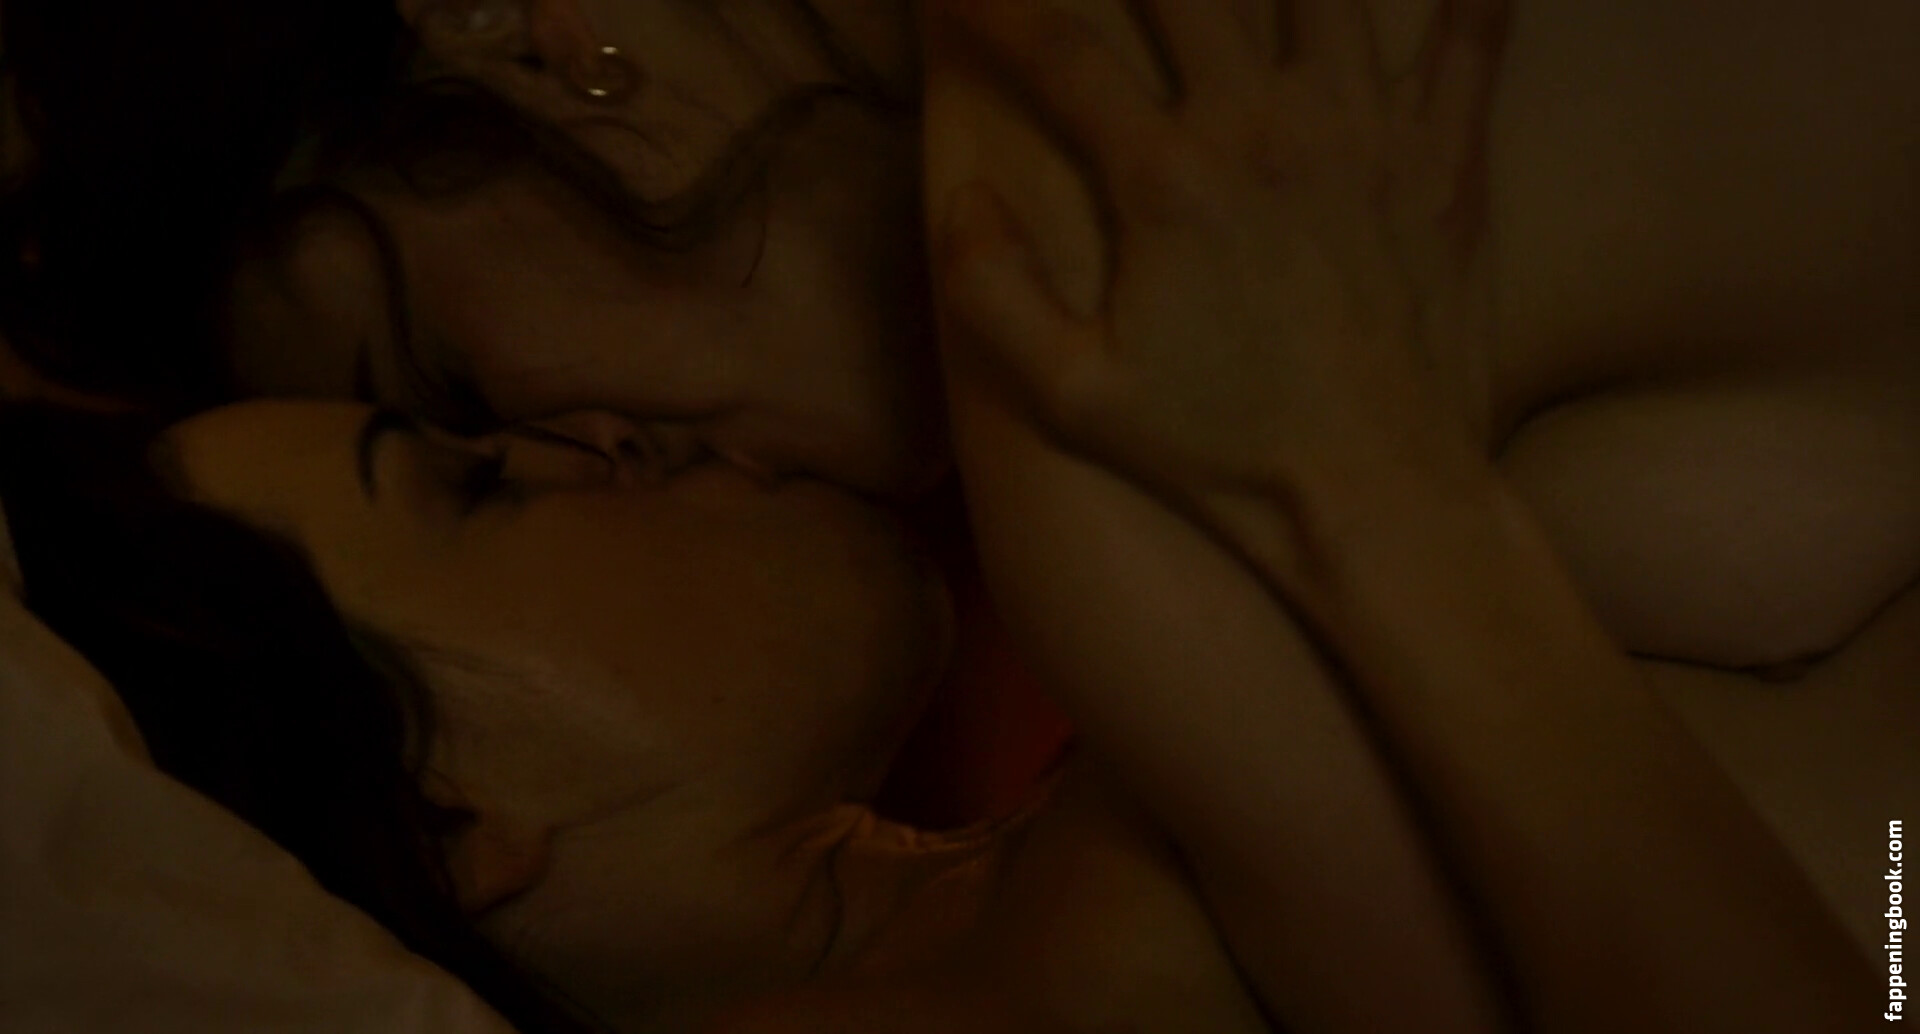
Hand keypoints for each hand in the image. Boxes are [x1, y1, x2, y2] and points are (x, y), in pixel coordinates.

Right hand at [932, 0, 1508, 518]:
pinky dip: (1470, 0)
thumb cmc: (1223, 457)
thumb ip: (990, 293)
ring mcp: (1366, 134)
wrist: (1378, 496)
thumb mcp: (1072, 397)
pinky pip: (1469, 42)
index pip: (1059, 50)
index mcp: (1166, 180)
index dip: (991, 3)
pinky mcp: (1445, 163)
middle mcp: (1264, 128)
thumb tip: (966, 198)